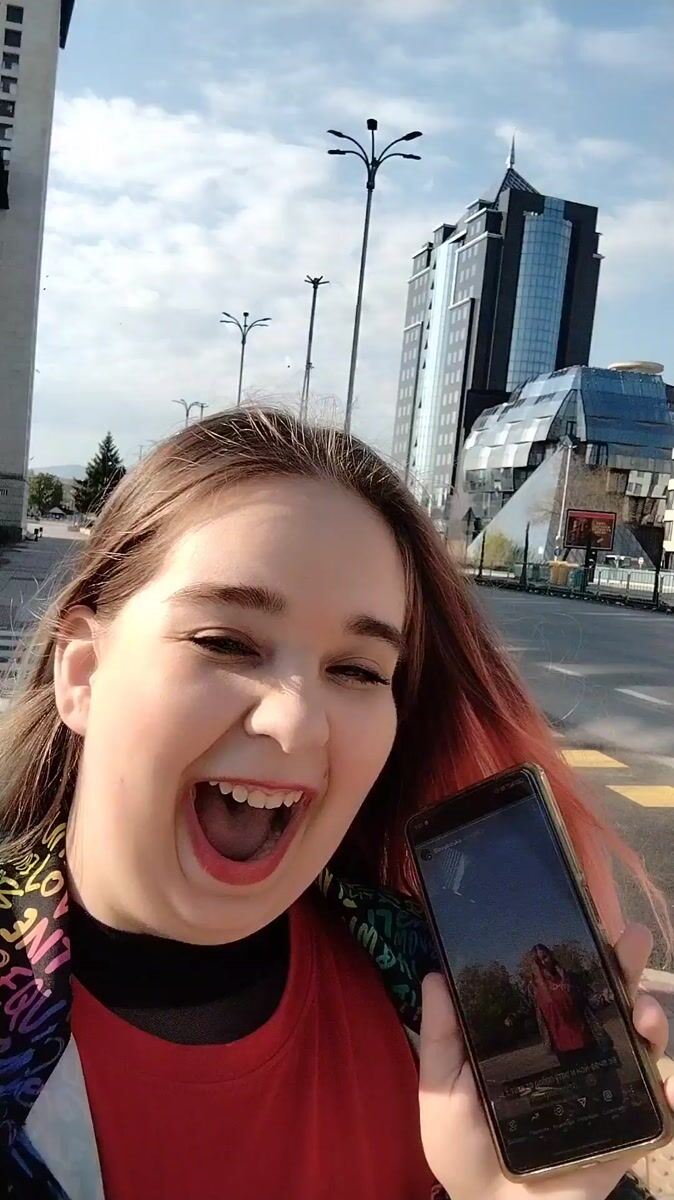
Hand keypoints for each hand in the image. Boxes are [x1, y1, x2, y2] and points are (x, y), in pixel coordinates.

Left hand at [419, 923, 672, 1199]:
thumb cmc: (464, 1148)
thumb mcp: (443, 1087)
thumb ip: (440, 1036)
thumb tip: (434, 974)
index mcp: (539, 1037)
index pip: (565, 985)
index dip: (581, 951)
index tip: (587, 919)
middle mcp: (579, 1054)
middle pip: (611, 1000)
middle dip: (627, 965)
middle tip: (632, 941)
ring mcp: (608, 1091)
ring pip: (641, 1044)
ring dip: (651, 1020)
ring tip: (644, 1014)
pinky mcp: (627, 1133)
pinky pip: (662, 1112)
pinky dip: (673, 1095)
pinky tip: (670, 1083)